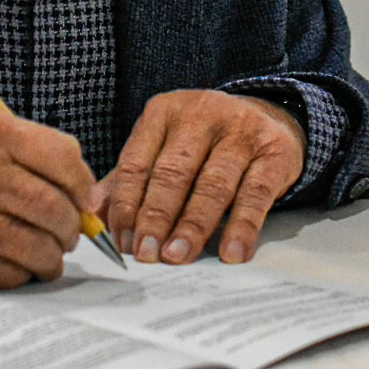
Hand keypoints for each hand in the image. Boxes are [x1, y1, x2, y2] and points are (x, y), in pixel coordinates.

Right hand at [0, 105, 93, 287]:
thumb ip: (36, 153)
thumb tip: (86, 197)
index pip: (64, 159)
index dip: (83, 184)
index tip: (83, 198)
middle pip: (56, 208)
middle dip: (71, 226)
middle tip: (67, 231)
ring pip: (42, 247)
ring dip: (52, 254)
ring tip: (45, 248)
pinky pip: (15, 274)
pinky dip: (24, 272)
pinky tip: (16, 260)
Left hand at [99, 90, 304, 265]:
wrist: (268, 115)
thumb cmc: (205, 142)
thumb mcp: (165, 147)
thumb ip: (131, 180)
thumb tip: (94, 216)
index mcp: (163, 112)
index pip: (137, 162)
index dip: (126, 205)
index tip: (121, 241)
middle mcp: (200, 114)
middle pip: (172, 173)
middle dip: (156, 217)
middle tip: (146, 253)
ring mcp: (240, 130)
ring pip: (212, 184)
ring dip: (192, 226)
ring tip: (177, 256)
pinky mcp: (274, 151)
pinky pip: (255, 194)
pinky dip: (242, 226)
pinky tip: (230, 252)